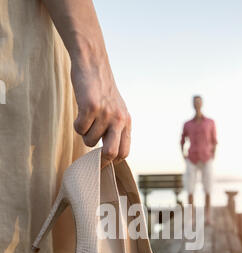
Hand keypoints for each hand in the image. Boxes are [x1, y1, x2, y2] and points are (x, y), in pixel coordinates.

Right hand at [41, 0, 131, 167]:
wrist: (92, 62)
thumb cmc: (100, 89)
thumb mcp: (116, 109)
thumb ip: (115, 129)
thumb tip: (109, 155)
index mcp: (126, 122)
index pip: (124, 152)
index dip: (112, 160)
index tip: (101, 162)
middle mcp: (119, 119)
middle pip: (111, 153)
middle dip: (99, 159)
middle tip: (90, 158)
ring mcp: (106, 113)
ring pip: (89, 141)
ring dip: (84, 134)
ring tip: (86, 118)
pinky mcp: (91, 107)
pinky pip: (79, 129)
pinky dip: (77, 124)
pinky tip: (80, 112)